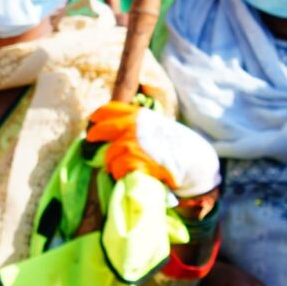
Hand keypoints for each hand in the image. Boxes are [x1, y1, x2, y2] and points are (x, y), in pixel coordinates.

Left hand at [87, 100, 220, 196]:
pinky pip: (117, 169)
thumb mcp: (155, 125)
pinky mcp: (137, 161)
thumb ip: (135, 124)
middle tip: (93, 146)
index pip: (107, 111)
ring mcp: (135, 143)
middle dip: (94, 139)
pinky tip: (126, 175)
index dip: (96, 119)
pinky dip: (119, 174)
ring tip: (119, 168)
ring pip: (108, 155)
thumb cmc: (173, 144)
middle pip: (100, 131)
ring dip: (111, 164)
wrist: (194, 160)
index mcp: (138, 115)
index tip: (92, 125)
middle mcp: (134, 126)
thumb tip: (108, 130)